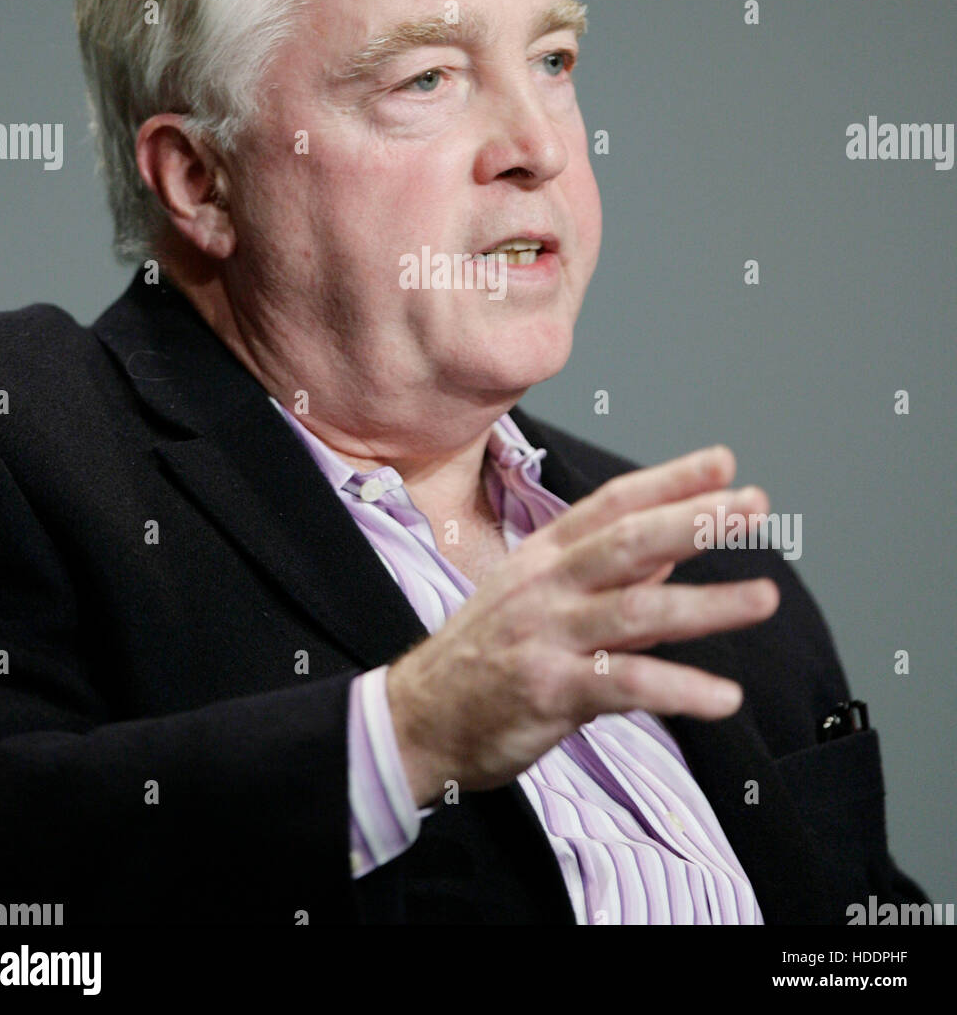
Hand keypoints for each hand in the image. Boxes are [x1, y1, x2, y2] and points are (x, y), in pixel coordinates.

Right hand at [386, 444, 778, 805]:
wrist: (416, 718)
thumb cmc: (485, 656)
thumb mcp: (539, 599)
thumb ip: (610, 578)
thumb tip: (674, 555)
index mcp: (544, 555)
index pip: (613, 504)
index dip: (670, 480)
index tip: (724, 463)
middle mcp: (545, 585)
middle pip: (628, 542)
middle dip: (695, 521)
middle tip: (754, 507)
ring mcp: (545, 635)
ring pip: (635, 609)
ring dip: (707, 604)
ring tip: (765, 596)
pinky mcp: (548, 691)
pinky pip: (624, 685)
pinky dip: (678, 690)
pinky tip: (723, 697)